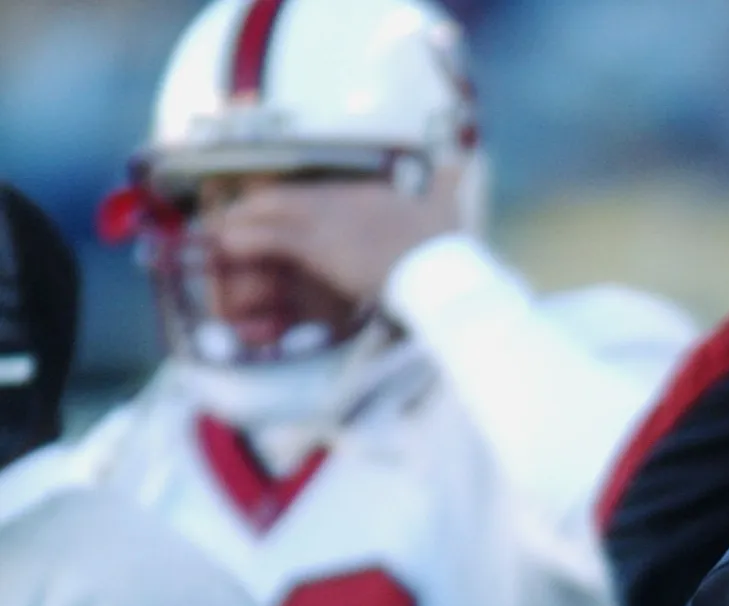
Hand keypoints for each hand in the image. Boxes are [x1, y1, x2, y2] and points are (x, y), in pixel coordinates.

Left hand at [212, 161, 464, 301]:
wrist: (436, 270)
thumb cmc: (443, 246)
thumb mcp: (448, 208)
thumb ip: (447, 184)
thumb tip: (459, 163)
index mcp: (368, 193)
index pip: (318, 191)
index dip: (292, 201)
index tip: (274, 207)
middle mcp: (341, 199)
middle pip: (286, 196)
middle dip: (255, 206)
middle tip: (232, 216)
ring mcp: (326, 221)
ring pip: (270, 210)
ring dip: (241, 220)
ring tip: (220, 229)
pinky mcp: (318, 246)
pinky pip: (270, 237)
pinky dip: (245, 239)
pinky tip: (227, 243)